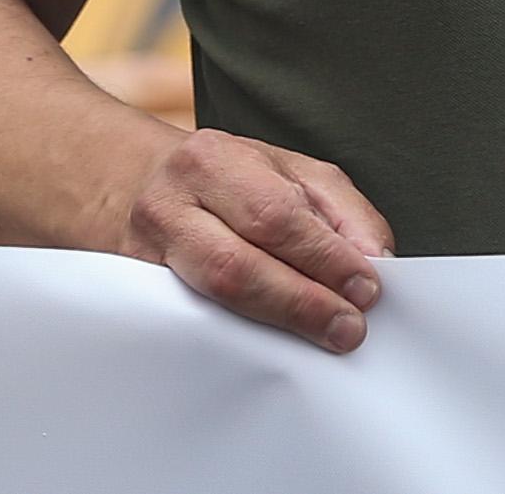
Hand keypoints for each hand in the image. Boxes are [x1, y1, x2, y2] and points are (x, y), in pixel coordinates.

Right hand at [113, 127, 392, 353]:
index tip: (367, 288)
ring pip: (215, 294)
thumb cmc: (222, 181)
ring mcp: (147, 254)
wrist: (130, 189)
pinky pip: (193, 323)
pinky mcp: (139, 296)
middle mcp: (171, 204)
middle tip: (349, 325)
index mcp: (212, 160)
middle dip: (304, 299)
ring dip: (280, 319)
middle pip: (240, 262)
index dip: (325, 256)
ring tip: (324, 333)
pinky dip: (241, 335)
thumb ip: (338, 208)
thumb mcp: (284, 170)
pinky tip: (274, 345)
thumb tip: (374, 259)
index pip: (276, 214)